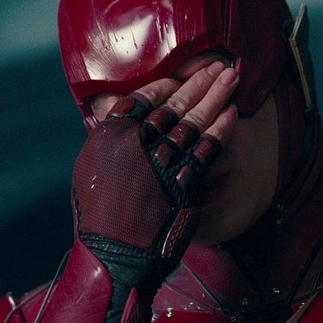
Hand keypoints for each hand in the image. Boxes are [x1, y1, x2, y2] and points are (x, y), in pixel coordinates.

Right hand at [72, 61, 238, 265]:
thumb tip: (121, 121)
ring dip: (216, 97)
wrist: (114, 255)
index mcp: (112, 136)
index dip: (165, 86)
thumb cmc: (98, 217)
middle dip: (199, 83)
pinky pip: (208, 149)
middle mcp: (139, 143)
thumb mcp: (90, 170)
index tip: (180, 78)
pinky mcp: (185, 182)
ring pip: (194, 121)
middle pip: (174, 105)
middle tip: (218, 67)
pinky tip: (232, 115)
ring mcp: (163, 161)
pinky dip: (221, 130)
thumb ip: (110, 141)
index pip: (142, 99)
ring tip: (232, 79)